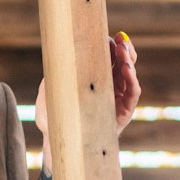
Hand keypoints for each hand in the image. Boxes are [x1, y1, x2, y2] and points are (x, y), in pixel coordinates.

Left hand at [34, 30, 140, 173]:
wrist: (60, 144)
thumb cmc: (53, 118)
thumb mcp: (46, 96)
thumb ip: (49, 80)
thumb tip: (54, 59)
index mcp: (93, 77)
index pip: (106, 57)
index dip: (109, 45)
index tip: (107, 34)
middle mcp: (108, 85)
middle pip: (122, 62)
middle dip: (123, 48)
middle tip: (120, 38)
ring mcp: (117, 98)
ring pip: (130, 74)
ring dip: (129, 60)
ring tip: (123, 49)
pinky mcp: (124, 112)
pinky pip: (133, 92)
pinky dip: (133, 79)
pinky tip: (128, 68)